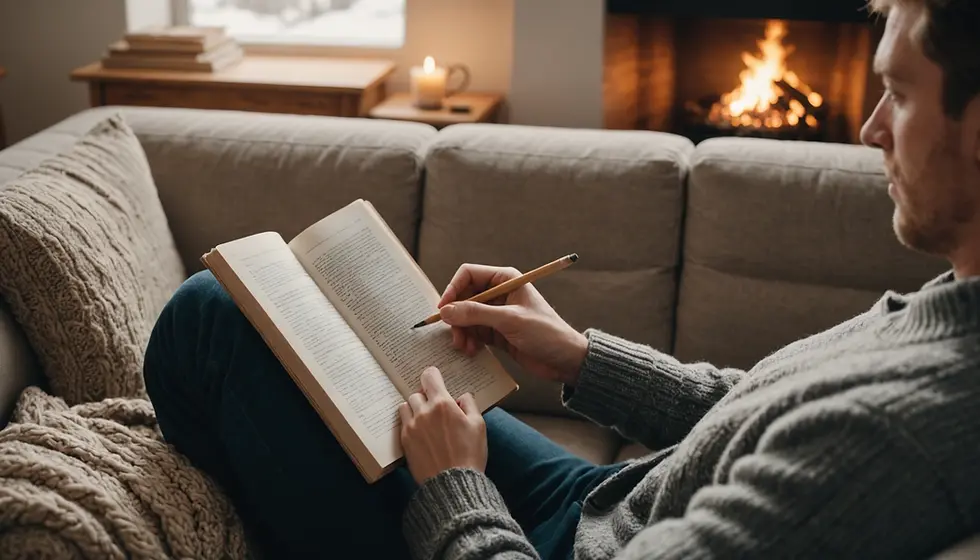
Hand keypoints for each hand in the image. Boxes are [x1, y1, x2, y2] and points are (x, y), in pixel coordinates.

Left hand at [398, 367, 487, 484]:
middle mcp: (423, 412)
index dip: (432, 375)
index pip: (430, 377)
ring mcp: (411, 427)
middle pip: (416, 393)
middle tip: (436, 408)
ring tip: (425, 420)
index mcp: (443, 404)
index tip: (434, 378)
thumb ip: (470, 405)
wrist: (452, 484)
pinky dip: (410, 424)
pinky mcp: (405, 442)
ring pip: (406, 407)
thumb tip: (462, 397)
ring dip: (414, 409)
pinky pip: (403, 424)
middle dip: (425, 397)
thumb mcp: (479, 425)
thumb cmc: (469, 454)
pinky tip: (421, 434)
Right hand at [437, 264, 587, 385]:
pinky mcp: (496, 332)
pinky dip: (469, 341)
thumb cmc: (546, 333)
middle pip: (463, 297)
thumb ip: (476, 314)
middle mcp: (499, 293)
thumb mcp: (509, 320)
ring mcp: (496, 313)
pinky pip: (473, 332)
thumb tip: (446, 311)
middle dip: (456, 316)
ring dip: (461, 331)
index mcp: (505, 279)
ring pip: (465, 317)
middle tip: (454, 335)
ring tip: (464, 347)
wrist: (565, 359)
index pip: (468, 274)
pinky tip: (472, 351)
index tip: (443, 310)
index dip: (452, 289)